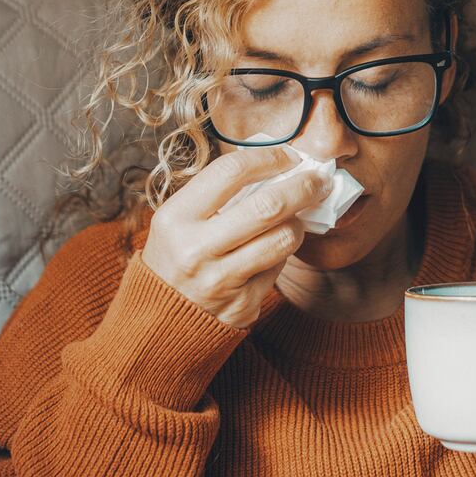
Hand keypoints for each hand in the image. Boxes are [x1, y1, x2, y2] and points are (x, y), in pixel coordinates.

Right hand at [140, 146, 332, 328]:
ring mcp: (221, 281)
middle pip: (269, 206)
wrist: (158, 319)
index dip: (269, 158)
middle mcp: (196, 250)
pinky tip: (272, 250)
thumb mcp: (178, 219)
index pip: (231, 172)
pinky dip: (281, 253)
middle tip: (317, 179)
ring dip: (298, 222)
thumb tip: (275, 166)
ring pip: (283, 239)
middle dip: (303, 186)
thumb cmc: (175, 255)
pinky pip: (278, 268)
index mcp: (175, 218)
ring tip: (296, 216)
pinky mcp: (242, 305)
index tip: (288, 157)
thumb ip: (218, 193)